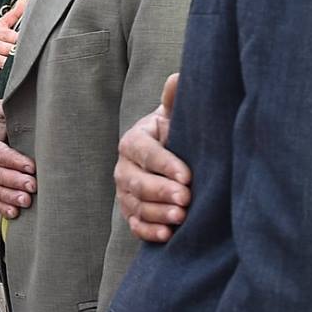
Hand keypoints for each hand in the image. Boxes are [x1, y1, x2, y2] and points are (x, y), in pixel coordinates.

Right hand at [0, 101, 36, 217]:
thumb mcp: (0, 110)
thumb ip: (9, 110)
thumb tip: (29, 105)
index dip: (13, 160)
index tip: (32, 166)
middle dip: (14, 180)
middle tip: (33, 185)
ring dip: (9, 196)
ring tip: (26, 200)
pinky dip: (1, 207)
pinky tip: (14, 213)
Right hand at [116, 74, 191, 242]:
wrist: (168, 155)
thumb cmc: (175, 133)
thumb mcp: (174, 116)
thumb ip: (174, 100)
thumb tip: (179, 77)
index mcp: (133, 140)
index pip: (145, 152)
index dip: (165, 165)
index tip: (187, 176)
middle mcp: (124, 167)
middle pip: (136, 182)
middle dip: (160, 192)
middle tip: (186, 200)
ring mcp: (124, 191)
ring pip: (135, 205)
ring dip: (157, 213)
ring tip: (181, 218)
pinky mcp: (130, 211)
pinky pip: (134, 224)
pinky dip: (149, 231)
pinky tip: (167, 235)